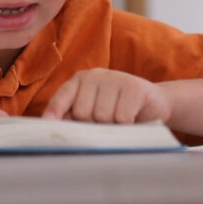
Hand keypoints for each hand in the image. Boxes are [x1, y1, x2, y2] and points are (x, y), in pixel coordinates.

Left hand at [42, 68, 170, 123]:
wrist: (155, 104)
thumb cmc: (118, 111)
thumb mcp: (94, 112)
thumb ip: (74, 118)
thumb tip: (53, 128)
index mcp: (80, 80)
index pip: (62, 96)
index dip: (54, 112)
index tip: (47, 124)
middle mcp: (94, 75)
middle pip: (82, 112)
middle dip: (93, 125)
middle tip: (105, 122)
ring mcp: (115, 78)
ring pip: (102, 116)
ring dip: (112, 126)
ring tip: (120, 119)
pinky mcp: (134, 86)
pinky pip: (121, 118)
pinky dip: (127, 125)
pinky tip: (132, 118)